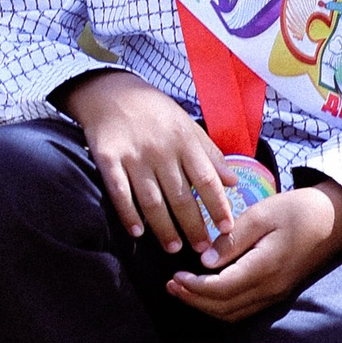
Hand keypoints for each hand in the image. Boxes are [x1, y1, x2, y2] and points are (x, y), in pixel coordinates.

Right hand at [66, 69, 237, 257]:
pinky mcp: (108, 160)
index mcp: (184, 141)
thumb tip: (233, 182)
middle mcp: (161, 150)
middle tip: (202, 250)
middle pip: (181, 196)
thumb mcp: (187, 125)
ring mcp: (133, 157)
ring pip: (152, 201)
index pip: (206, 180)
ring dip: (164, 228)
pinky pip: (120, 193)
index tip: (227, 229)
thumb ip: (210, 154)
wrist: (110, 92)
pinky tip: (137, 232)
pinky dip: (129, 215)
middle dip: (194, 226)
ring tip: (173, 248)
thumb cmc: (154, 111)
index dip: (218, 206)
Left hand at [167, 180, 341, 319]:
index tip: (174, 275)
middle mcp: (271, 288)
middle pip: (223, 307)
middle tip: (171, 284)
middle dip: (193, 299)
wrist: (336, 219)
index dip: (194, 287)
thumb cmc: (299, 210)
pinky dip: (221, 306)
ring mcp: (276, 294)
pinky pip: (245, 309)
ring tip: (183, 289)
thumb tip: (204, 259)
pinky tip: (208, 291)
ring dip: (205, 305)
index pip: (221, 289)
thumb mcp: (263, 214)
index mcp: (265, 267)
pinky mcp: (278, 292)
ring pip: (233, 313)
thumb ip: (232, 238)